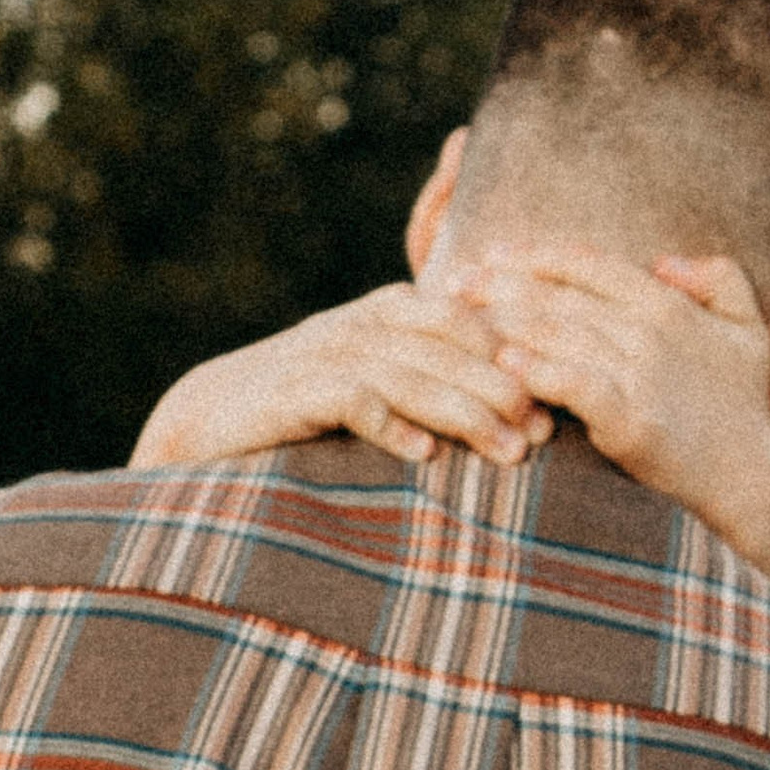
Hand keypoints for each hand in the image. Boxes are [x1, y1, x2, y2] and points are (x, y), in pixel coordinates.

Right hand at [129, 285, 552, 472]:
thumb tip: (517, 409)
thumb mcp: (376, 380)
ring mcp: (327, 354)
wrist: (209, 421)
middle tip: (545, 433)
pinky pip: (352, 400)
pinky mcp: (294, 391)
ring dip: (465, 414)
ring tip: (508, 454)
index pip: (468, 320)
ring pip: (412, 374)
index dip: (515, 355)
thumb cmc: (308, 410)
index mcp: (390, 312)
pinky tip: (423, 456)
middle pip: (449, 347)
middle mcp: (363, 324)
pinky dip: (389, 426)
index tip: (559, 399)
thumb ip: (433, 378)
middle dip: (503, 388)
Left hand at [452, 246, 769, 586]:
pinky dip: (539, 371)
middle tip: (455, 282)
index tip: (495, 254)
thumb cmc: (742, 412)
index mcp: (669, 306)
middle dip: (503, 285)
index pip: (592, 266)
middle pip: (563, 297)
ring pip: (559, 334)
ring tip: (459, 317)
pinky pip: (575, 385)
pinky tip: (504, 365)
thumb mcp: (748, 333)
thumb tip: (666, 260)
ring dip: (505, 321)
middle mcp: (653, 332)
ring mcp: (642, 376)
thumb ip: (720, 281)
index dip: (539, 257)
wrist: (748, 486)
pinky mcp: (631, 421)